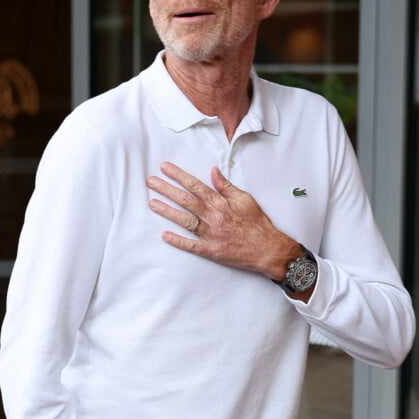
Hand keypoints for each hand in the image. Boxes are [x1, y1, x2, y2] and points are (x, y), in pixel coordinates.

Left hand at [147, 161, 301, 283]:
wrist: (268, 249)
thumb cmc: (257, 223)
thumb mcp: (245, 198)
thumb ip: (226, 186)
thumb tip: (213, 171)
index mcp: (220, 203)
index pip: (195, 185)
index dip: (178, 176)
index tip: (165, 168)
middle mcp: (213, 217)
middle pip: (185, 200)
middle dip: (166, 189)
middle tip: (150, 182)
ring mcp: (210, 234)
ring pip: (184, 220)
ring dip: (167, 211)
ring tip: (152, 203)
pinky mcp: (210, 250)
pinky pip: (191, 245)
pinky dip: (177, 241)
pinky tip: (164, 235)